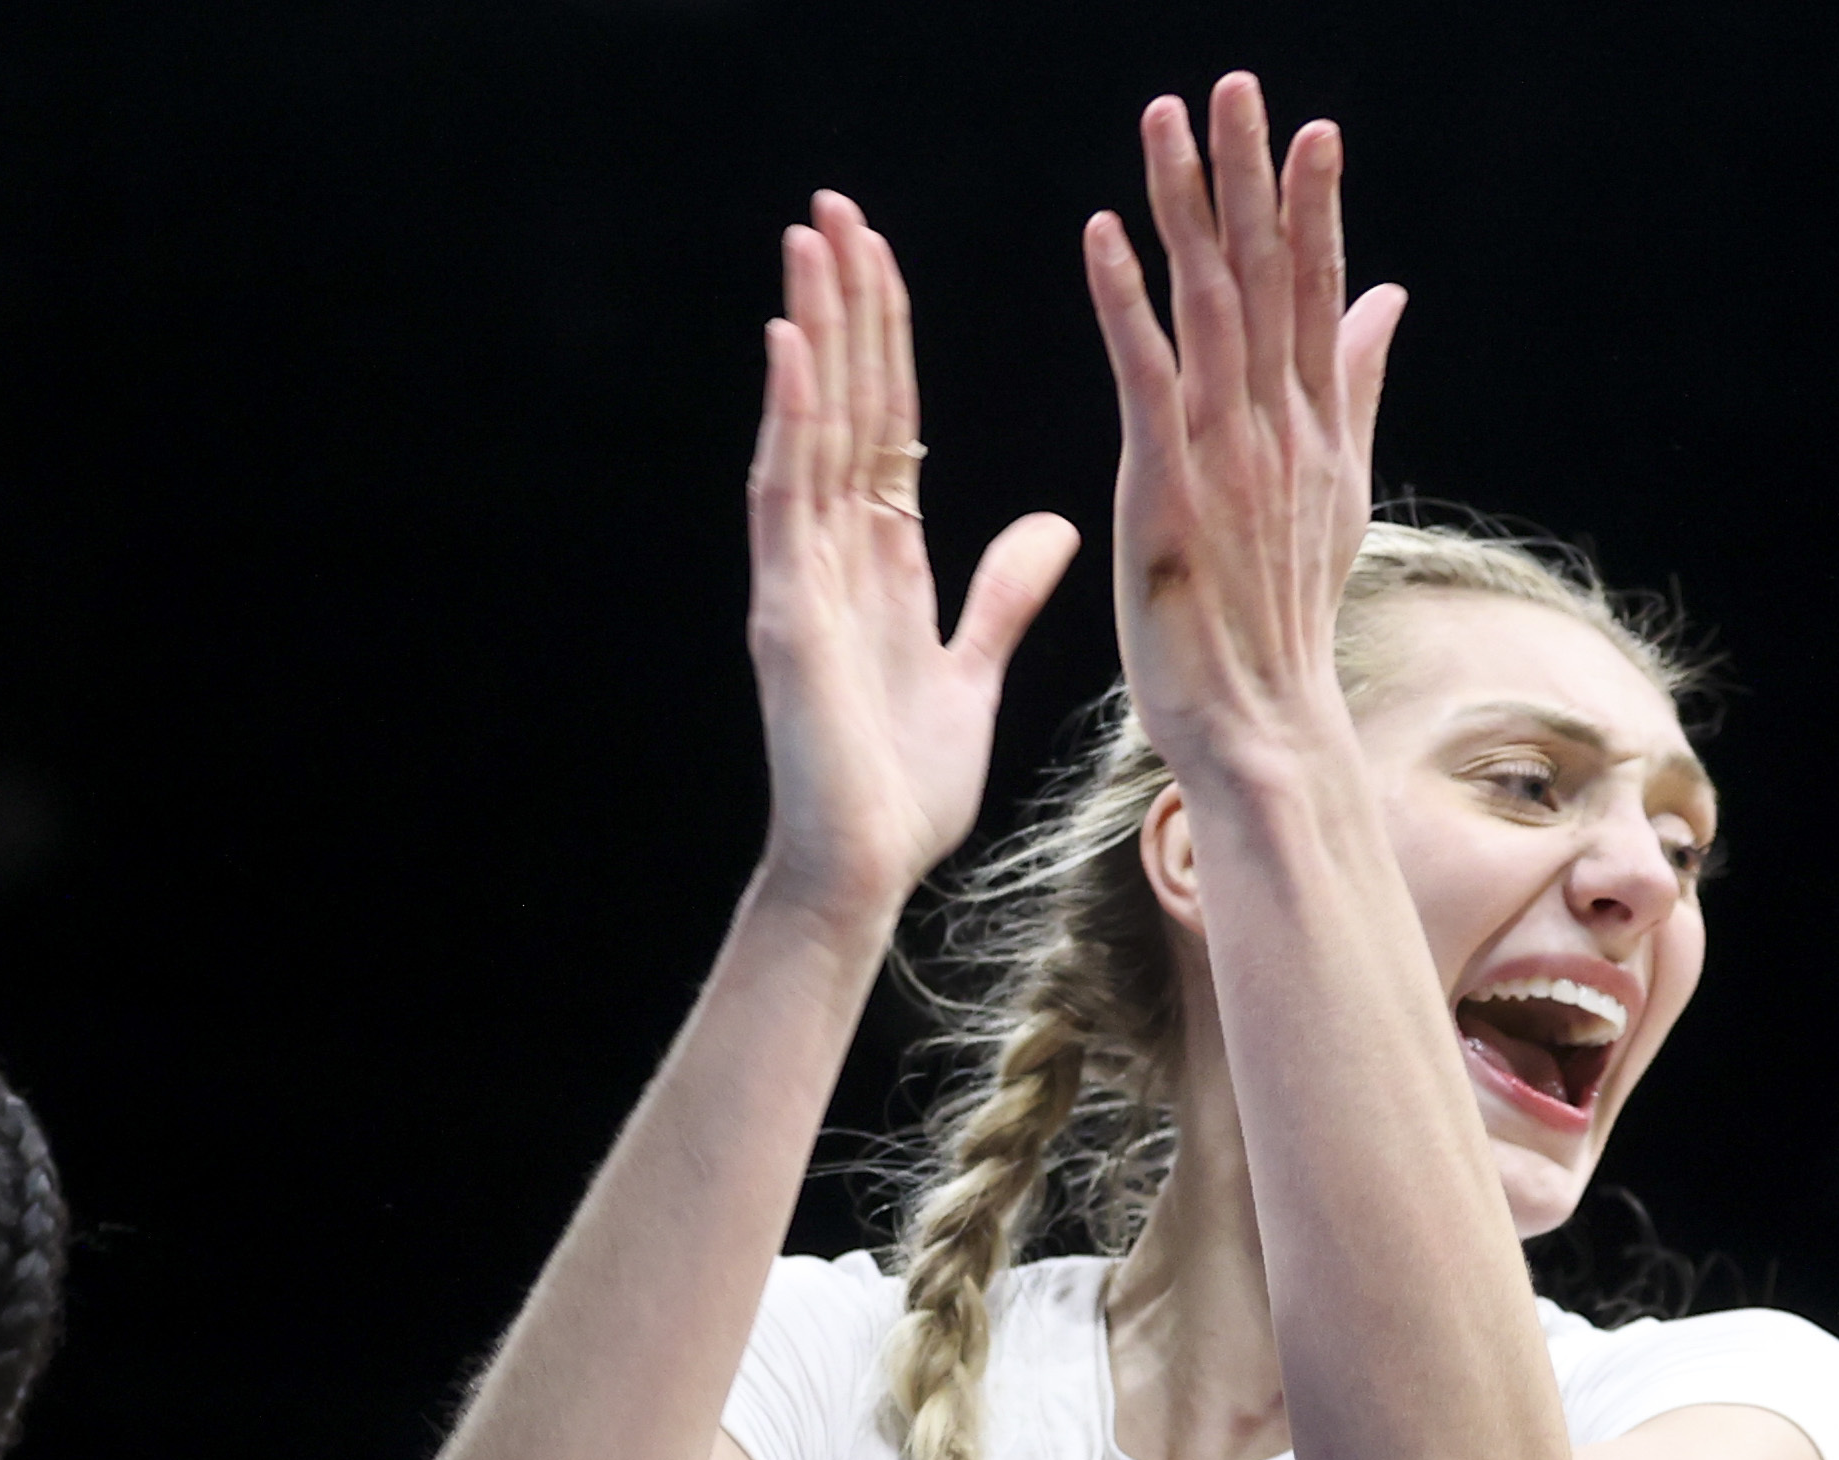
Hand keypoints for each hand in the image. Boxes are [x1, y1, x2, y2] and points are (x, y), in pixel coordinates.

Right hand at [743, 192, 1078, 920]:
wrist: (863, 872)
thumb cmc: (905, 790)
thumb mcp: (973, 670)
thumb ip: (1002, 593)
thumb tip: (1055, 524)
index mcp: (880, 562)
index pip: (884, 425)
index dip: (885, 340)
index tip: (881, 258)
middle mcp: (831, 554)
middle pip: (840, 406)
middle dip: (840, 306)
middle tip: (835, 208)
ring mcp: (800, 578)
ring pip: (805, 431)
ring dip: (810, 335)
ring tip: (812, 244)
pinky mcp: (784, 613)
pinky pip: (783, 500)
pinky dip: (787, 422)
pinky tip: (793, 348)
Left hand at [1077, 80, 1403, 798]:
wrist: (1264, 728)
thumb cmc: (1281, 624)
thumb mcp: (1336, 494)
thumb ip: (1355, 388)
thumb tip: (1388, 297)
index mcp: (1313, 429)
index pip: (1315, 293)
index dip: (1313, 205)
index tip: (1311, 126)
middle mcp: (1278, 427)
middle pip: (1269, 275)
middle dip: (1252, 174)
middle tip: (1237, 82)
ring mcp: (1225, 454)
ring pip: (1209, 303)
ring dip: (1188, 207)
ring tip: (1168, 119)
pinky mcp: (1164, 488)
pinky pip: (1143, 374)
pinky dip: (1125, 301)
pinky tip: (1103, 234)